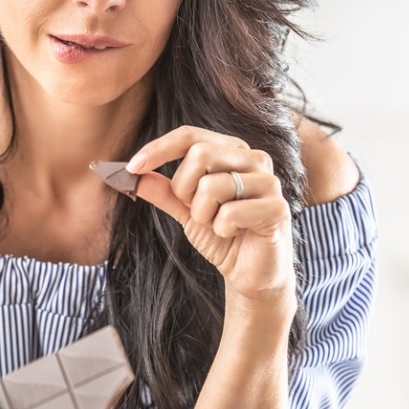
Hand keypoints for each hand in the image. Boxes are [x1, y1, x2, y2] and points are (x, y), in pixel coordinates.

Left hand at [127, 126, 295, 313]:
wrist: (250, 273)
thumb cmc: (222, 236)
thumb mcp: (185, 210)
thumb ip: (163, 191)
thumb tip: (130, 173)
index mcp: (232, 151)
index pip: (190, 136)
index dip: (158, 149)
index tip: (131, 167)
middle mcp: (254, 159)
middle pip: (200, 154)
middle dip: (184, 190)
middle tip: (196, 211)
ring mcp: (269, 182)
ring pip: (212, 186)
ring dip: (203, 215)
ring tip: (219, 225)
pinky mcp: (278, 208)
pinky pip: (230, 213)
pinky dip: (222, 231)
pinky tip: (235, 234)